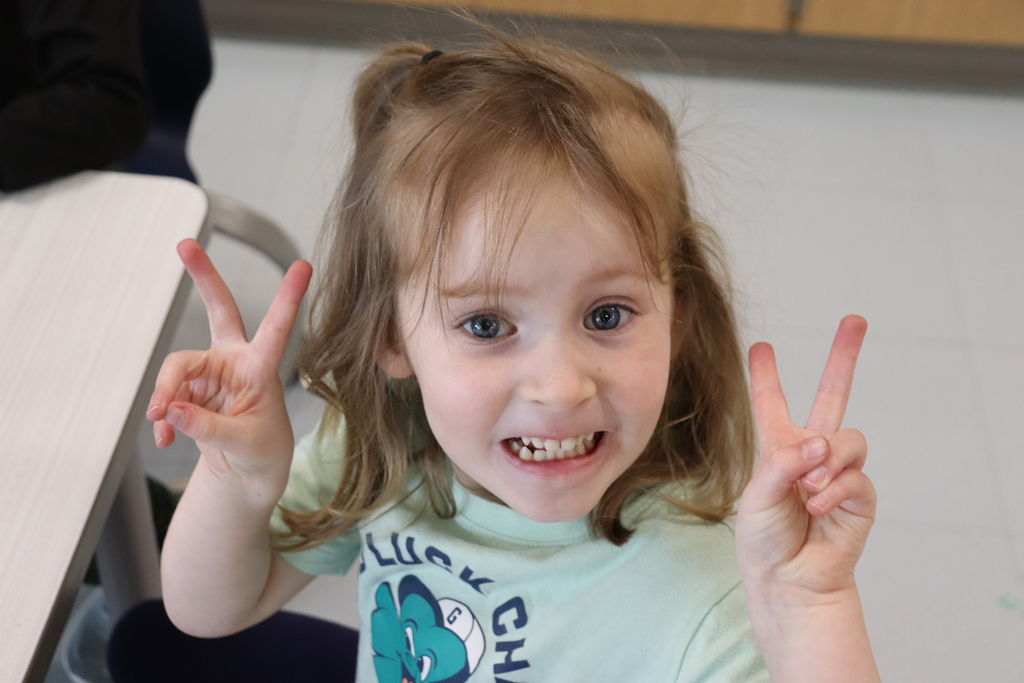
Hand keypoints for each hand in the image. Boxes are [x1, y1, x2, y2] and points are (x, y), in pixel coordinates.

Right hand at [145, 239, 311, 484]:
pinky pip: (165, 397)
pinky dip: (163, 419)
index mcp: (262, 369)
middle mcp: (236, 361)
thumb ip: (207, 427)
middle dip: (203, 277)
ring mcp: (210, 373)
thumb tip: (169, 409)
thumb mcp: (243, 444)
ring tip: (163, 426)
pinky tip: (167, 438)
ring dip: (164, 397)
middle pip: (219, 310)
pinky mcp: (189, 389)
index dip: (289, 298)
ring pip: (175, 369)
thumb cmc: (262, 453)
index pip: (277, 329)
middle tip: (185, 244)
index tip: (304, 265)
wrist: (248, 474)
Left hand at [736, 315, 874, 599]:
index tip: (762, 347)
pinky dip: (834, 490)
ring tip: (808, 488)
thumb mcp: (758, 495)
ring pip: (849, 439)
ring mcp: (837, 471)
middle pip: (832, 394)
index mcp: (777, 447)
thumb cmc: (765, 539)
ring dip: (827, 461)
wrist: (790, 580)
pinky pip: (855, 476)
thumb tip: (821, 444)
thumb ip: (785, 463)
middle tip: (855, 320)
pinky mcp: (859, 495)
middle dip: (844, 356)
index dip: (766, 375)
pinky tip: (817, 506)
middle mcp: (810, 453)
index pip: (771, 403)